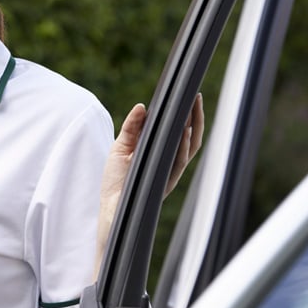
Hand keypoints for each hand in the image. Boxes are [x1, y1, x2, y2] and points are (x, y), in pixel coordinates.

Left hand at [94, 94, 203, 275]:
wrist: (111, 210)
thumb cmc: (116, 182)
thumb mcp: (121, 148)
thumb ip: (132, 128)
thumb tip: (142, 107)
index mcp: (163, 156)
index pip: (182, 133)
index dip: (190, 116)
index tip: (191, 96)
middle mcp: (171, 165)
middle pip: (192, 139)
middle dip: (197, 117)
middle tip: (196, 97)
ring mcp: (169, 174)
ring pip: (189, 149)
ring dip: (192, 127)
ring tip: (193, 108)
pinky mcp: (164, 181)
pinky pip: (179, 162)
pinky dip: (183, 146)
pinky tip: (184, 132)